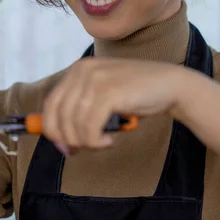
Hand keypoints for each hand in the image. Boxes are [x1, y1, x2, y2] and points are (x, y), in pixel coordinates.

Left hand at [42, 57, 190, 152]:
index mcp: (78, 70)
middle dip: (68, 139)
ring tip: (104, 142)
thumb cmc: (136, 95)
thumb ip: (80, 111)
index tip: (65, 147)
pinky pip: (89, 129)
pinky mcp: (108, 93)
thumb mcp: (102, 96)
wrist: (169, 85)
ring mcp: (95, 80)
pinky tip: (110, 140)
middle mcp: (82, 71)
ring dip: (87, 142)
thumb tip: (59, 142)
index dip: (53, 130)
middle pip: (58, 116)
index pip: (50, 104)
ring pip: (73, 125)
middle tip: (82, 150)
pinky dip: (97, 142)